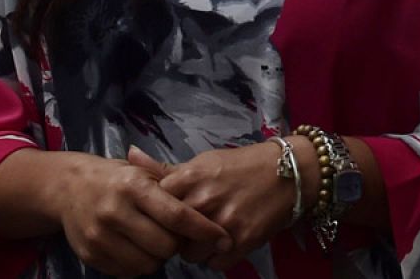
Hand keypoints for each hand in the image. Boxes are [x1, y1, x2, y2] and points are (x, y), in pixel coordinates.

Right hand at [54, 151, 230, 275]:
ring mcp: (99, 235)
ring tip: (155, 241)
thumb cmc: (118, 179)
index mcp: (134, 187)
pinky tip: (138, 249)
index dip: (204, 229)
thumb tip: (213, 202)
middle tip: (177, 236)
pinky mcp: (89, 254)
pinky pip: (127, 272)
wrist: (69, 187)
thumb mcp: (144, 173)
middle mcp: (115, 211)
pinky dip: (138, 265)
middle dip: (178, 245)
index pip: (177, 215)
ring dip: (159, 257)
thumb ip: (176, 186)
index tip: (224, 238)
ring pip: (147, 264)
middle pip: (165, 246)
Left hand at [143, 142, 296, 268]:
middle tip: (188, 228)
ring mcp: (225, 222)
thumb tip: (129, 155)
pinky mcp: (243, 240)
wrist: (289, 172)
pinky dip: (218, 257)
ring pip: (190, 255)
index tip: (168, 215)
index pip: (155, 207)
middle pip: (170, 235)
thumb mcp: (203, 162)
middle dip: (177, 235)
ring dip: (196, 249)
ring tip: (208, 235)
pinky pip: (215, 264)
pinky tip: (225, 242)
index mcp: (192, 178)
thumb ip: (164, 169)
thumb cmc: (241, 165)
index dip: (159, 215)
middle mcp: (205, 200)